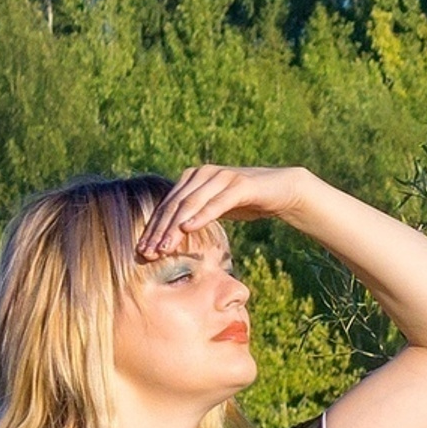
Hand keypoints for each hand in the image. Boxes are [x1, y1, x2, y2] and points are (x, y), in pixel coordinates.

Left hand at [136, 165, 313, 258]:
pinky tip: (188, 229)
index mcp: (192, 178)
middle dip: (159, 231)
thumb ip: (198, 213)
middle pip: (174, 205)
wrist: (283, 190)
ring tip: (164, 248)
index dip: (153, 229)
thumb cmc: (250, 202)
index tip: (143, 252)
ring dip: (175, 228)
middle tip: (148, 254)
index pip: (167, 206)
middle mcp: (202, 173)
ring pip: (190, 204)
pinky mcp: (240, 185)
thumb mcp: (219, 208)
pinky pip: (216, 203)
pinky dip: (201, 216)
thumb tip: (177, 232)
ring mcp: (220, 177)